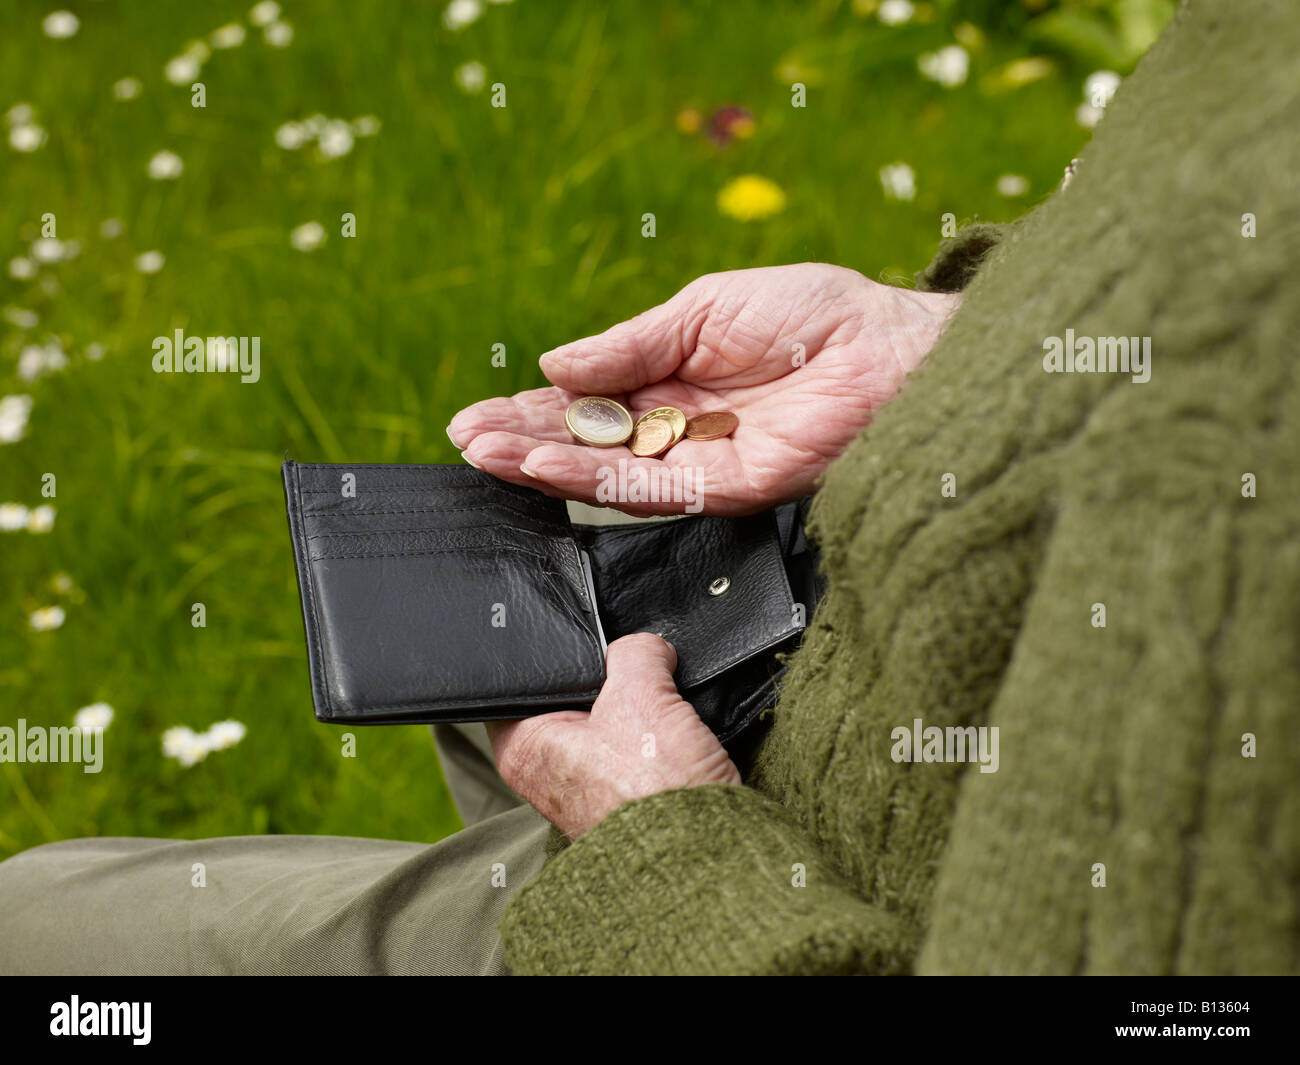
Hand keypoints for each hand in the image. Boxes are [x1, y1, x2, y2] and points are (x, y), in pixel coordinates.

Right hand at [448, 263, 960, 515]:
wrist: (891, 345)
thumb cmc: (812, 313)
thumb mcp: (703, 308)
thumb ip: (631, 344)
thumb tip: (555, 364)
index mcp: (671, 380)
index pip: (587, 401)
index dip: (533, 410)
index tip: (480, 414)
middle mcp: (678, 429)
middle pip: (586, 442)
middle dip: (523, 441)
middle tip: (465, 439)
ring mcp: (701, 463)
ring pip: (605, 472)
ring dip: (542, 464)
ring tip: (486, 454)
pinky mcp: (728, 489)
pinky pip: (649, 489)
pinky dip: (593, 478)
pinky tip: (544, 466)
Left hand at [487, 634, 739, 839]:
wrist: (703, 854)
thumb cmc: (652, 791)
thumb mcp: (640, 693)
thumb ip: (634, 653)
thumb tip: (647, 647)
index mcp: (523, 747)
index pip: (520, 681)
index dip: (554, 652)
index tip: (586, 637)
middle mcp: (545, 772)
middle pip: (573, 696)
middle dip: (607, 677)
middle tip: (634, 667)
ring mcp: (587, 788)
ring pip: (611, 720)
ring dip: (639, 706)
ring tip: (660, 701)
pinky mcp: (626, 798)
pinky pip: (638, 747)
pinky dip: (658, 735)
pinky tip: (677, 728)